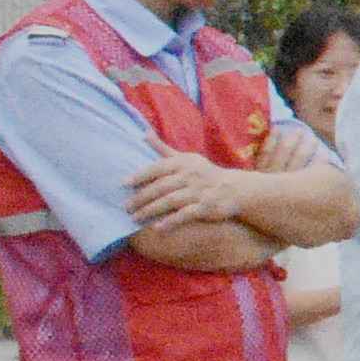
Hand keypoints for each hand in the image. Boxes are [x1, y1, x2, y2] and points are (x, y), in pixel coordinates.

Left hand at [123, 152, 241, 229]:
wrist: (235, 189)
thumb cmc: (205, 173)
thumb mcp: (186, 158)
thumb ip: (163, 149)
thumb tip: (144, 133)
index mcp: (183, 163)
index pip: (157, 168)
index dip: (140, 176)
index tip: (124, 184)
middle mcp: (190, 176)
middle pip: (160, 187)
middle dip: (141, 197)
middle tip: (125, 207)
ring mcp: (199, 192)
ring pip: (170, 201)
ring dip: (151, 210)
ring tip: (135, 218)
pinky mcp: (206, 207)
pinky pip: (186, 215)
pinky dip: (172, 221)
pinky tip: (158, 228)